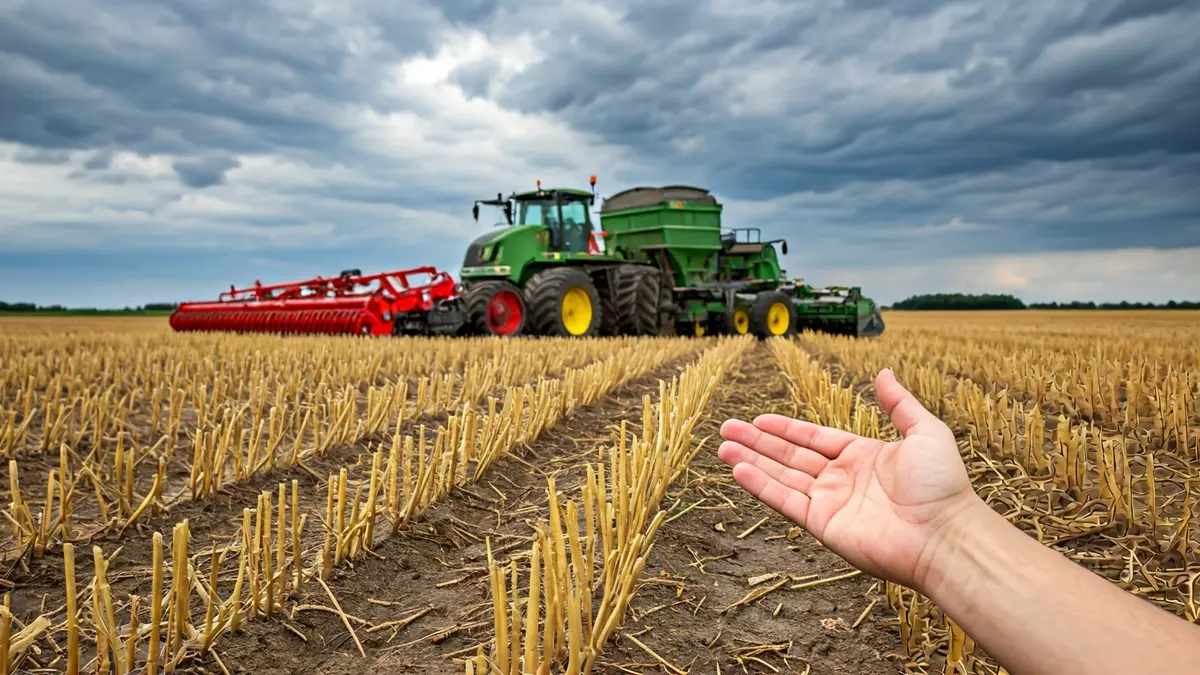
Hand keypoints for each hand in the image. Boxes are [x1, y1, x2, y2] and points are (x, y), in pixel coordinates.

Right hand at [718, 368, 980, 590]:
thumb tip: (884, 372)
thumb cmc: (941, 485)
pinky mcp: (822, 524)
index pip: (813, 438)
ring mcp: (829, 503)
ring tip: (721, 448)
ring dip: (750, 461)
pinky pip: (784, 500)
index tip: (758, 420)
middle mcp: (841, 479)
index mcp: (862, 457)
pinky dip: (760, 485)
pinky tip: (738, 470)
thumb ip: (899, 403)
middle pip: (789, 455)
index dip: (784, 429)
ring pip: (780, 476)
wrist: (944, 535)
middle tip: (725, 428)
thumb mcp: (925, 432)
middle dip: (757, 442)